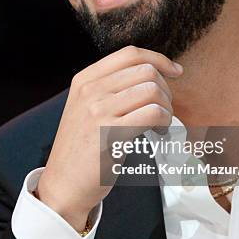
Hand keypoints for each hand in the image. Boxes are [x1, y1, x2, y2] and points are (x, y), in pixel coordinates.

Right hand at [37, 46, 182, 230]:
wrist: (63, 185)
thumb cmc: (82, 148)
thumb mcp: (86, 108)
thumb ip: (111, 88)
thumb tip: (152, 75)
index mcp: (85, 80)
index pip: (130, 54)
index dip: (158, 59)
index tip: (175, 71)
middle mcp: (90, 90)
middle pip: (145, 71)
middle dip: (165, 89)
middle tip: (164, 109)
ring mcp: (98, 111)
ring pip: (152, 91)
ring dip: (166, 107)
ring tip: (161, 123)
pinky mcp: (110, 134)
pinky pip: (152, 113)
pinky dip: (164, 121)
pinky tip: (159, 132)